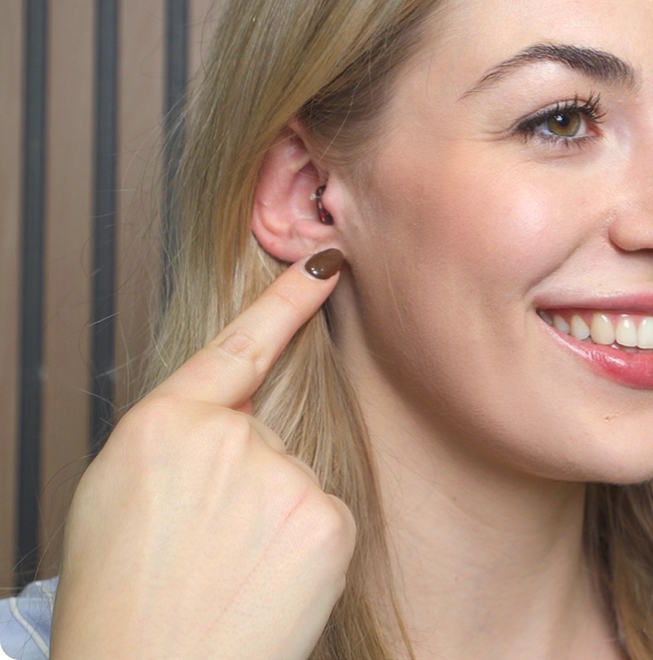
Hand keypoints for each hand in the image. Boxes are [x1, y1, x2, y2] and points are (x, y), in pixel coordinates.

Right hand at [50, 250, 354, 659]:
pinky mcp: (326, 518)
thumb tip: (234, 412)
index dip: (287, 298)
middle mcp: (227, 437)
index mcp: (164, 424)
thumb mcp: (119, 494)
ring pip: (298, 482)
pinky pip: (327, 517)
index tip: (328, 259)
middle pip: (268, 437)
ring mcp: (282, 474)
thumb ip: (179, 436)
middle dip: (250, 484)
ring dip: (276, 521)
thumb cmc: (122, 598)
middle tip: (208, 550)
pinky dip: (306, 550)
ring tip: (230, 575)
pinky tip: (268, 585)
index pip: (238, 345)